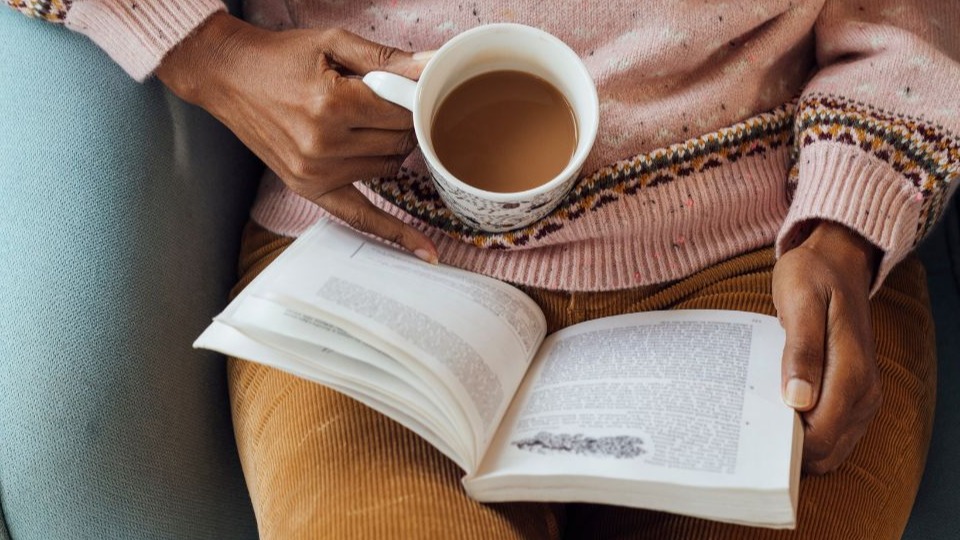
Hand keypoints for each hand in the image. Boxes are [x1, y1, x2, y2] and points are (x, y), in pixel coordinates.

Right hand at [156, 13, 436, 261]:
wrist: (227, 76)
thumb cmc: (280, 56)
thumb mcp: (334, 43)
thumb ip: (388, 59)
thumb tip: (433, 66)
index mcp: (333, 106)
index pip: (403, 114)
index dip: (412, 99)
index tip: (409, 88)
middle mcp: (324, 147)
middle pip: (400, 143)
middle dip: (404, 123)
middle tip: (390, 103)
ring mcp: (315, 174)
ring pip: (390, 170)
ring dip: (391, 151)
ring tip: (368, 125)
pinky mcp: (308, 189)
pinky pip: (362, 216)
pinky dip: (394, 231)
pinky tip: (425, 251)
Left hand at [772, 221, 881, 473]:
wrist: (837, 263)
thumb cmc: (813, 277)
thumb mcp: (800, 302)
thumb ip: (801, 350)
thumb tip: (797, 400)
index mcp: (851, 372)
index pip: (821, 434)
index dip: (787, 446)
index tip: (751, 436)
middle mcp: (864, 392)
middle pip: (825, 449)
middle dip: (786, 450)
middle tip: (746, 433)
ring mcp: (861, 397)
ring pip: (829, 447)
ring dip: (794, 445)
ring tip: (757, 426)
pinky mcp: (853, 396)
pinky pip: (831, 433)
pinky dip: (804, 434)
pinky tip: (774, 418)